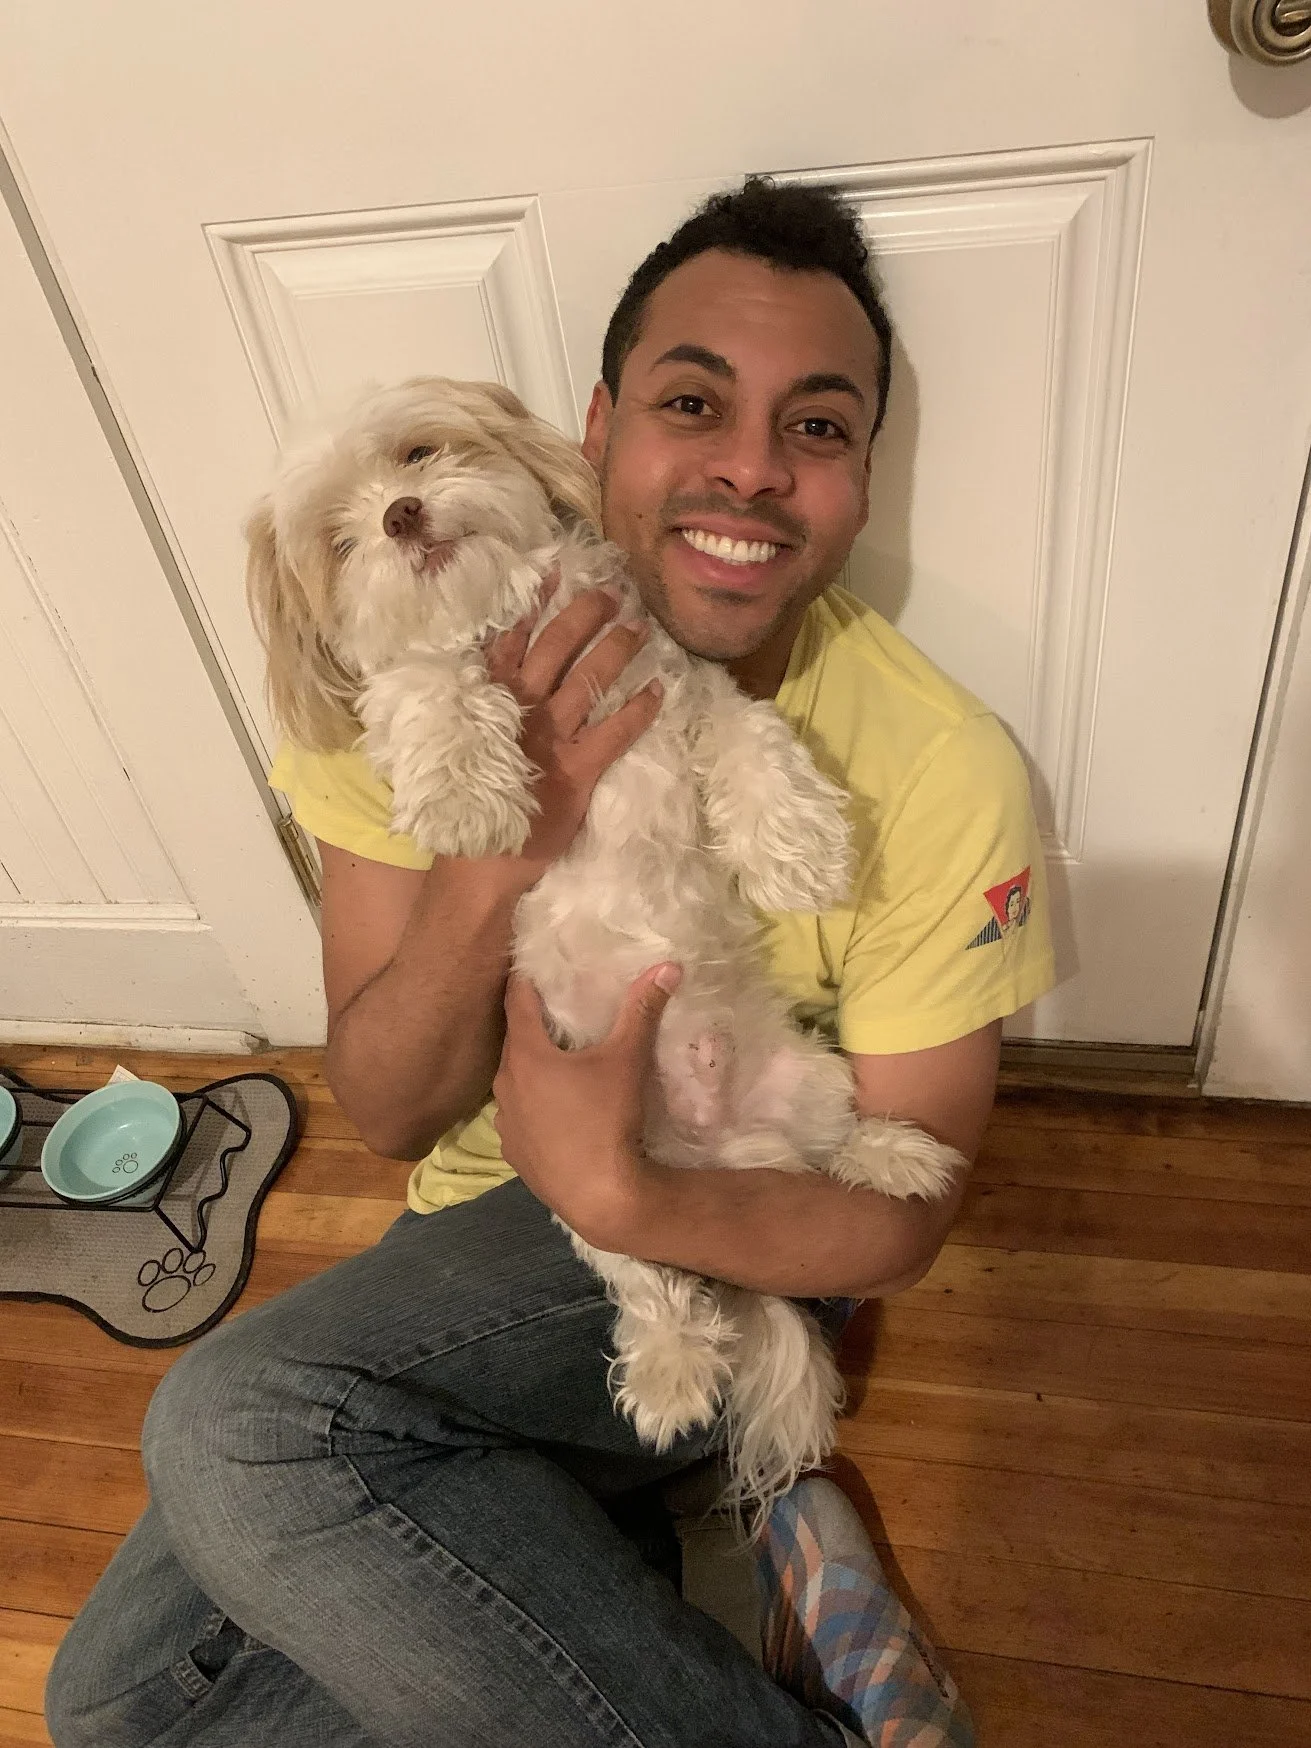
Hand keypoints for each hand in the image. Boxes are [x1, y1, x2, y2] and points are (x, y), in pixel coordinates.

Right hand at [484, 578, 662, 873]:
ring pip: (589, 681)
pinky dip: (639, 709)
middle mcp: (521, 710)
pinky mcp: (578, 770)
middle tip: (612, 592)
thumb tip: (490, 675)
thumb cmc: (470, 803)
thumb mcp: (465, 743)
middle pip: (557, 648)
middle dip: (585, 615)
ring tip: (641, 628)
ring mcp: (551, 738)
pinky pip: (615, 733)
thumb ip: (480, 708)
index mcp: (490, 700)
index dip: (534, 603)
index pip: (512, 639)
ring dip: (617, 651)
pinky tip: (661, 690)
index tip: (554, 571)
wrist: (477, 863)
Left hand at [492, 962, 682, 1242]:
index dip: (524, 980)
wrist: (600, 1196)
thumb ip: (642, 1010)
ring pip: (514, 1083)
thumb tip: (666, 967)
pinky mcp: (513, 1153)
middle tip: (554, 1011)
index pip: (517, 1002)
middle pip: (515, 1043)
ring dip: (531, 1070)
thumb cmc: (608, 1119)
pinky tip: (555, 1112)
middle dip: (532, 1027)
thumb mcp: (627, 1059)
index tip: (530, 965)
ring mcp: (506, 1122)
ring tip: (557, 1063)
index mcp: (526, 1055)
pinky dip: (533, 1107)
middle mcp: (505, 1084)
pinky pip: (519, 1117)